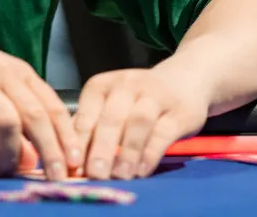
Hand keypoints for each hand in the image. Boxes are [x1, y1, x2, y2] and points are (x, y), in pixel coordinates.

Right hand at [0, 30, 79, 179]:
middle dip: (50, 151)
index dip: (67, 135)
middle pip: (35, 116)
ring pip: (8, 125)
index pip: (51, 103)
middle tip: (57, 177)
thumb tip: (36, 152)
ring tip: (10, 172)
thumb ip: (15, 105)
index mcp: (15, 69)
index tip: (75, 161)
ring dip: (13, 155)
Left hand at [74, 67, 209, 180]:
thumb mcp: (111, 105)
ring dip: (127, 152)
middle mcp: (126, 85)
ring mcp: (155, 95)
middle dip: (101, 149)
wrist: (185, 79)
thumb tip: (71, 163)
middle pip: (111, 118)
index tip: (72, 168)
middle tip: (94, 174)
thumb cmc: (138, 99)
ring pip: (137, 122)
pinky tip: (142, 171)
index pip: (85, 114)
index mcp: (102, 85)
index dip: (77, 142)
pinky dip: (150, 153)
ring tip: (120, 176)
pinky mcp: (179, 111)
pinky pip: (163, 133)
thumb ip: (92, 128)